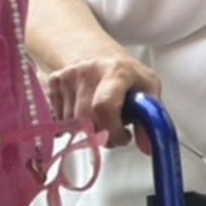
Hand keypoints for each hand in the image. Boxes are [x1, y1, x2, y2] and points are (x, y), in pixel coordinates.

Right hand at [46, 54, 160, 151]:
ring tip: (103, 119)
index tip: (124, 137)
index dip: (112, 130)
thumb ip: (151, 119)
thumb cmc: (129, 77)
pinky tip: (86, 114)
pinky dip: (72, 124)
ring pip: (71, 122)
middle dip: (102, 134)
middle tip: (115, 132)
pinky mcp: (54, 81)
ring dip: (88, 130)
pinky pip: (59, 118)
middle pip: (86, 118)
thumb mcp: (150, 92)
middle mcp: (89, 71)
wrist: (105, 58)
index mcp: (117, 72)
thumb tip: (148, 147)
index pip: (104, 105)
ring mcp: (69, 75)